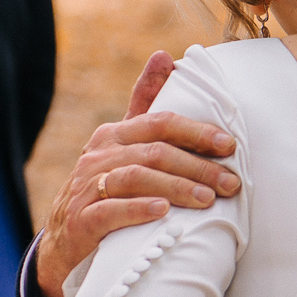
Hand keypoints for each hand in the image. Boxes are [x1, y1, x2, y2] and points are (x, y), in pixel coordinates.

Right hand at [32, 51, 239, 296]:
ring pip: (136, 178)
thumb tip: (164, 55)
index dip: (196, 132)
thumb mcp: (123, 144)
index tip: (230, 145)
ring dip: (177, 188)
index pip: (160, 123)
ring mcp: (87, 187)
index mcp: (115, 135)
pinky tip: (164, 213)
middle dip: (198, 167)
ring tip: (208, 200)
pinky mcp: (81, 220)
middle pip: (154, 152)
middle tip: (231, 183)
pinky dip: (138, 210)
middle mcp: (99, 155)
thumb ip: (144, 103)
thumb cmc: (107, 187)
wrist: (65, 242)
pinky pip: (110, 211)